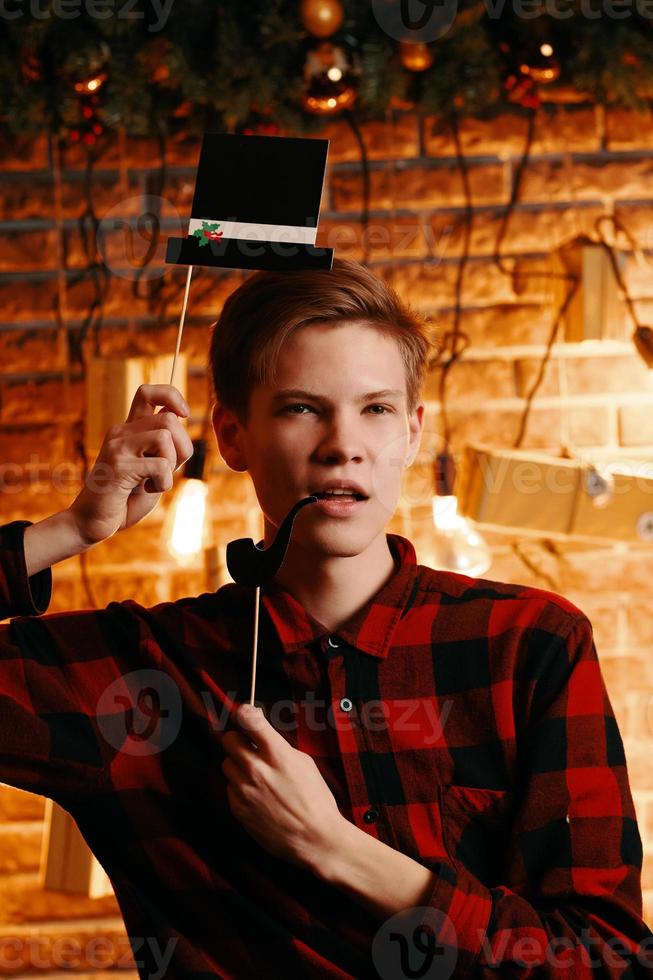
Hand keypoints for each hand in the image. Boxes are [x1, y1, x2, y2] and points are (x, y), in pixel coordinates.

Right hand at [68, 384, 194, 545]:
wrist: (93, 522)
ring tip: (153, 481)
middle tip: (165, 470)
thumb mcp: (152, 468)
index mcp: (129, 430)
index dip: (172, 396)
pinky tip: (145, 490)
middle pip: (169, 419)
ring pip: (165, 436)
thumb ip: (166, 448)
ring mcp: (117, 446)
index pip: (148, 392)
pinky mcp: (118, 465)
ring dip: (170, 465)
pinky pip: (160, 465)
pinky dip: (162, 483)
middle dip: (181, 448)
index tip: (184, 415)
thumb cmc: (125, 498)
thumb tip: (183, 422)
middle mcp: (121, 432)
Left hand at [221, 704, 343, 871]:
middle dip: (238, 740)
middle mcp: (256, 768)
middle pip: (229, 739)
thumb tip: (262, 739)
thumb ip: (279, 748)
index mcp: (276, 754)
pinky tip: (257, 796)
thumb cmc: (315, 799)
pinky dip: (239, 788)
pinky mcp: (237, 808)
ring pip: (227, 764)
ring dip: (238, 765)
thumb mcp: (304, 763)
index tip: (244, 712)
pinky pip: (230, 788)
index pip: (249, 720)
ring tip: (256, 776)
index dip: (244, 712)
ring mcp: (244, 789)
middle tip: (249, 747)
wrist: (314, 838)